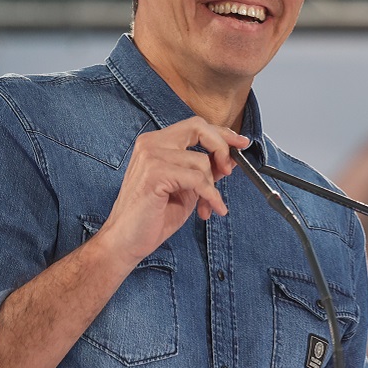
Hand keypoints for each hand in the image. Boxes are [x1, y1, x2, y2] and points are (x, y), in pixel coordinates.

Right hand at [97, 117, 249, 267]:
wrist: (126, 241)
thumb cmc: (153, 216)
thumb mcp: (188, 189)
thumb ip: (205, 170)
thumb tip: (229, 158)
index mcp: (156, 143)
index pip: (195, 126)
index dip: (222, 133)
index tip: (241, 143)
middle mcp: (150, 143)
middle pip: (199, 128)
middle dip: (222, 147)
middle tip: (230, 170)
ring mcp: (150, 156)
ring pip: (201, 161)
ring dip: (211, 187)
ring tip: (207, 205)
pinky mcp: (155, 173)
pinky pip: (197, 179)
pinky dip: (210, 196)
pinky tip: (210, 209)